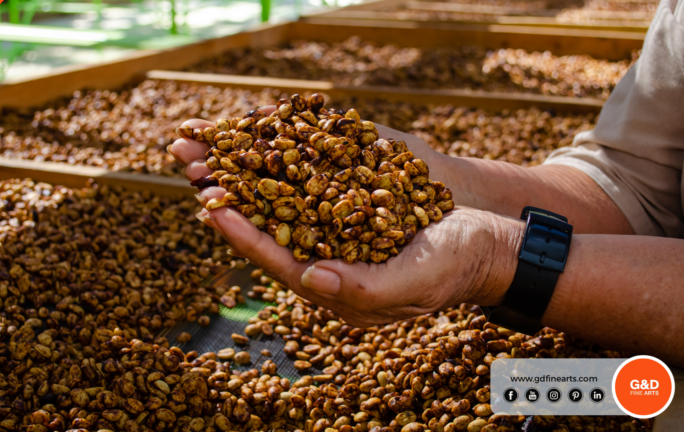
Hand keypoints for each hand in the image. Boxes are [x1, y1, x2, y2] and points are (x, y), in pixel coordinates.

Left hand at [167, 117, 522, 326]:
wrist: (487, 247)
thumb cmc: (455, 265)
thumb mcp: (415, 278)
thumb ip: (362, 287)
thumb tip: (308, 278)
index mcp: (338, 290)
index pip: (279, 262)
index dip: (244, 236)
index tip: (211, 208)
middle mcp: (329, 267)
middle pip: (270, 236)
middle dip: (233, 205)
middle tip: (196, 174)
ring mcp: (338, 242)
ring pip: (282, 213)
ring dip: (249, 184)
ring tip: (215, 159)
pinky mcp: (350, 219)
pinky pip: (308, 195)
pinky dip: (284, 174)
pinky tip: (265, 153)